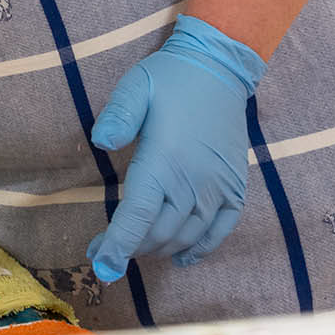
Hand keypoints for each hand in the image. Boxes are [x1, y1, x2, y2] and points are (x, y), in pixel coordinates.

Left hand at [85, 15, 264, 282]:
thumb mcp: (136, 87)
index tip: (101, 267)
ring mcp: (218, 189)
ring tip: (135, 247)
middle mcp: (193, 183)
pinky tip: (181, 257)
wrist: (219, 68)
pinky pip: (220, 231)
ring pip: (186, 236)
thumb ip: (118, 116)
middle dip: (129, 248)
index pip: (137, 217)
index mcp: (164, 162)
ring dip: (158, 248)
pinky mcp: (235, 189)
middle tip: (104, 251)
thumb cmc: (170, 78)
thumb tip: (99, 142)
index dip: (118, 245)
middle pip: (158, 232)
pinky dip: (200, 249)